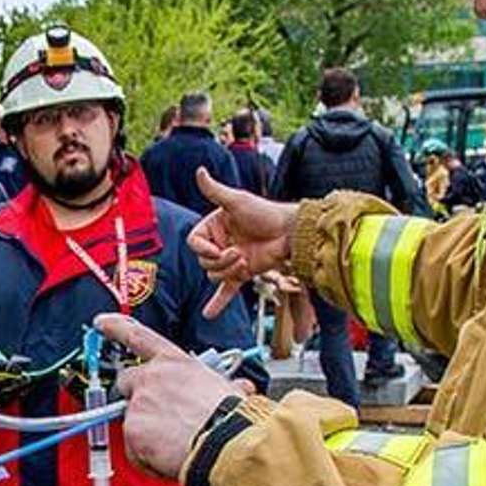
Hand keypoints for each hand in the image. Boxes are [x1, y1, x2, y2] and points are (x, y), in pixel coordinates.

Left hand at [95, 316, 243, 480]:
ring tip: (176, 444)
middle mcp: (152, 377)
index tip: (101, 322)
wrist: (227, 445)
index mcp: (175, 363)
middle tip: (160, 419)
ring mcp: (139, 403)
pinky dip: (147, 457)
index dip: (117, 327)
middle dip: (136, 400)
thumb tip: (240, 388)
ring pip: (132, 421)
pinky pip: (133, 449)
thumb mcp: (229, 389)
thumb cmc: (233, 418)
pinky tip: (169, 457)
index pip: (139, 337)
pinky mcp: (132, 429)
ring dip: (147, 434)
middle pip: (127, 383)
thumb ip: (221, 385)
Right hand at [188, 166, 297, 317]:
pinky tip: (208, 314)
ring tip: (244, 261)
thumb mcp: (237, 201)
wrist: (291, 232)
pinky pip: (225, 290)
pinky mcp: (241, 274)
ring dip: (227, 271)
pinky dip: (217, 302)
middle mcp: (220, 243)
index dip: (203, 249)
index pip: (194, 242)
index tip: (217, 249)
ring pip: (214, 275)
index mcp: (214, 227)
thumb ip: (215, 190)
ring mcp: (230, 260)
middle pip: (204, 262)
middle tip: (239, 253)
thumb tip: (199, 170)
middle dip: (220, 260)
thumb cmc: (266, 213)